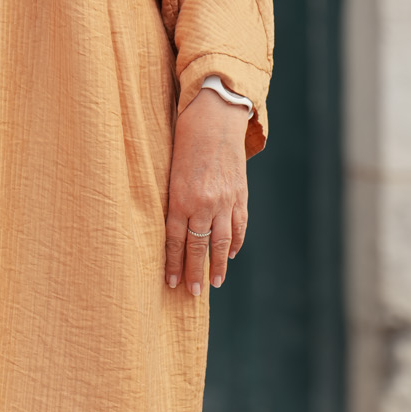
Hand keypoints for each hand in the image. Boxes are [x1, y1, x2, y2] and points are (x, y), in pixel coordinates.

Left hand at [165, 91, 249, 295]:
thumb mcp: (170, 171)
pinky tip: (230, 254)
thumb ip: (173, 200)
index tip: (171, 283)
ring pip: (222, 241)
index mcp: (181, 198)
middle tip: (192, 293)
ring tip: (215, 283)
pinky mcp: (240, 194)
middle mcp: (204, 203)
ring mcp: (225, 200)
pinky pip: (239, 225)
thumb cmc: (184, 141)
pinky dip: (235, 241)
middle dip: (195, 272)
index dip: (173, 263)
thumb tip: (171, 229)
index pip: (176, 240)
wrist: (215, 118)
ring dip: (218, 265)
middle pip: (199, 246)